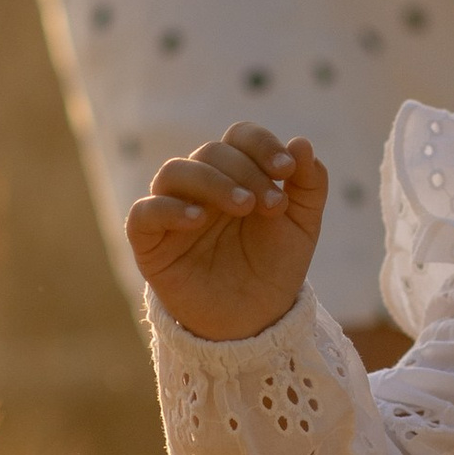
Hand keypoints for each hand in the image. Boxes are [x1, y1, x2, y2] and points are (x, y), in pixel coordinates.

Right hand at [126, 126, 327, 340]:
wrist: (255, 318)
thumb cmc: (275, 265)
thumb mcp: (302, 224)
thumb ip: (309, 184)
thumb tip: (301, 142)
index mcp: (236, 173)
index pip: (239, 136)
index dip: (261, 144)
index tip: (288, 169)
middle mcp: (201, 185)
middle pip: (211, 152)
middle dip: (246, 172)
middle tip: (272, 205)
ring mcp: (172, 209)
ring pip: (174, 172)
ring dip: (212, 182)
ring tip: (244, 207)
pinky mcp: (150, 241)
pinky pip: (144, 213)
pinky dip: (168, 209)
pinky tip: (198, 220)